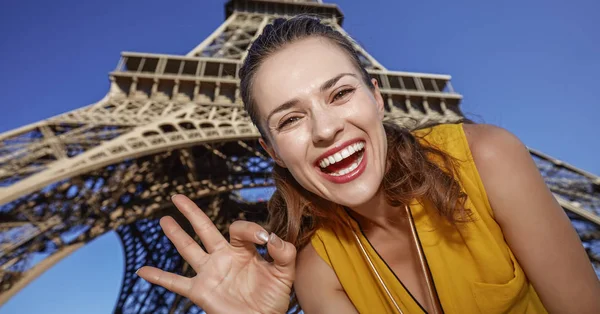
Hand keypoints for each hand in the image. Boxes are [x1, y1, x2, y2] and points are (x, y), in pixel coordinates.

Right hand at [136, 194, 296, 313]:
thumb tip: (270, 237)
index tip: (265, 240)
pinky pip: (176, 283)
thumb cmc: (273, 299)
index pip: (239, 228)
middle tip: (177, 197)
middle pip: (204, 229)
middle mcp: (223, 257)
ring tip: (164, 220)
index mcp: (243, 250)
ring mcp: (210, 273)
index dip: (252, 229)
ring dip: (175, 235)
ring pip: (188, 249)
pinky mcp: (201, 291)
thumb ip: (283, 252)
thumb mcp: (285, 273)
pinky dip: (158, 277)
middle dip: (191, 213)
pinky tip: (142, 270)